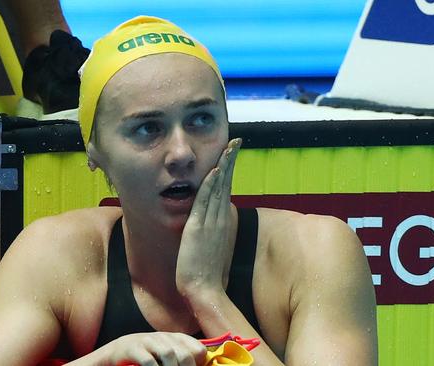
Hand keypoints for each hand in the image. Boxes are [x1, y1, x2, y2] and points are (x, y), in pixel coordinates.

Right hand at [104, 332, 205, 365]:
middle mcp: (163, 337)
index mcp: (175, 339)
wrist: (118, 350)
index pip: (198, 349)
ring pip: (168, 353)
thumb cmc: (146, 355)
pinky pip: (148, 361)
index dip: (198, 364)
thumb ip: (182, 358)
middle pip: (184, 353)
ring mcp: (148, 340)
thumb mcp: (166, 355)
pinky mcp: (133, 348)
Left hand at [175, 138, 241, 296]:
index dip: (229, 169)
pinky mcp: (198, 228)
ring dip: (222, 166)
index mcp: (223, 221)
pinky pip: (205, 202)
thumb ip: (213, 232)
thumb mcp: (212, 247)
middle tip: (236, 141)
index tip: (232, 152)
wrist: (204, 291)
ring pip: (218, 189)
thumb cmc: (207, 273)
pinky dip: (210, 185)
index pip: (227, 189)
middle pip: (226, 183)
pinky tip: (212, 170)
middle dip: (230, 160)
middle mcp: (220, 219)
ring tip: (228, 147)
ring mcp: (211, 223)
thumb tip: (212, 224)